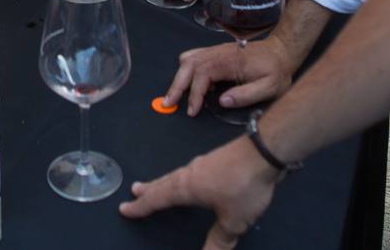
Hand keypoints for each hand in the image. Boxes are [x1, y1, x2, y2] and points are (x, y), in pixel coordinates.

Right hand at [119, 134, 277, 248]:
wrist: (264, 150)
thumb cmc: (244, 185)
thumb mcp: (233, 220)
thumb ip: (220, 239)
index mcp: (187, 187)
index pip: (158, 198)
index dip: (141, 206)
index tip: (125, 208)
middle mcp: (190, 173)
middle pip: (163, 183)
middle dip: (149, 190)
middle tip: (135, 190)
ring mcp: (203, 164)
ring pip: (176, 175)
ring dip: (163, 182)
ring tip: (156, 185)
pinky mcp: (216, 160)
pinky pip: (188, 172)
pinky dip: (179, 178)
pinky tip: (189, 179)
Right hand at [163, 35, 295, 116]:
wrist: (281, 51)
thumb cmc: (277, 71)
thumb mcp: (270, 87)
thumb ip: (246, 95)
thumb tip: (222, 101)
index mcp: (229, 61)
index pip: (202, 75)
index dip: (194, 94)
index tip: (192, 111)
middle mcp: (218, 53)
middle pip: (188, 65)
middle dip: (176, 85)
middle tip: (168, 103)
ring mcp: (216, 51)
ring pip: (188, 59)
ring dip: (179, 77)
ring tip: (175, 95)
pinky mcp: (216, 52)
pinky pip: (194, 56)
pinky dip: (187, 69)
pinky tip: (193, 83)